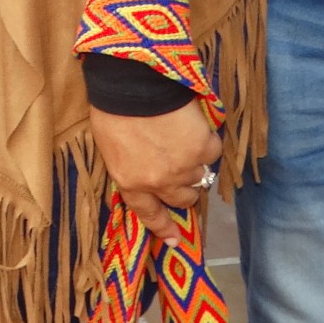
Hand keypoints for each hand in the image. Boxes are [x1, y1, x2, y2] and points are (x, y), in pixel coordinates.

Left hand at [89, 97, 221, 245]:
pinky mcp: (204, 148)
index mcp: (131, 183)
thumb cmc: (113, 108)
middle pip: (183, 198)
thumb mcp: (111, 148)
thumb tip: (144, 176)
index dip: (163, 228)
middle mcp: (160, 182)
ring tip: (184, 140)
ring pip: (201, 177)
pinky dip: (206, 140)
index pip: (149, 214)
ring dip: (195, 164)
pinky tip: (193, 124)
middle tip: (181, 170)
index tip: (175, 240)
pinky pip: (212, 151)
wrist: (133, 82)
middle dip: (184, 188)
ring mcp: (185, 167)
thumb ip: (130, 168)